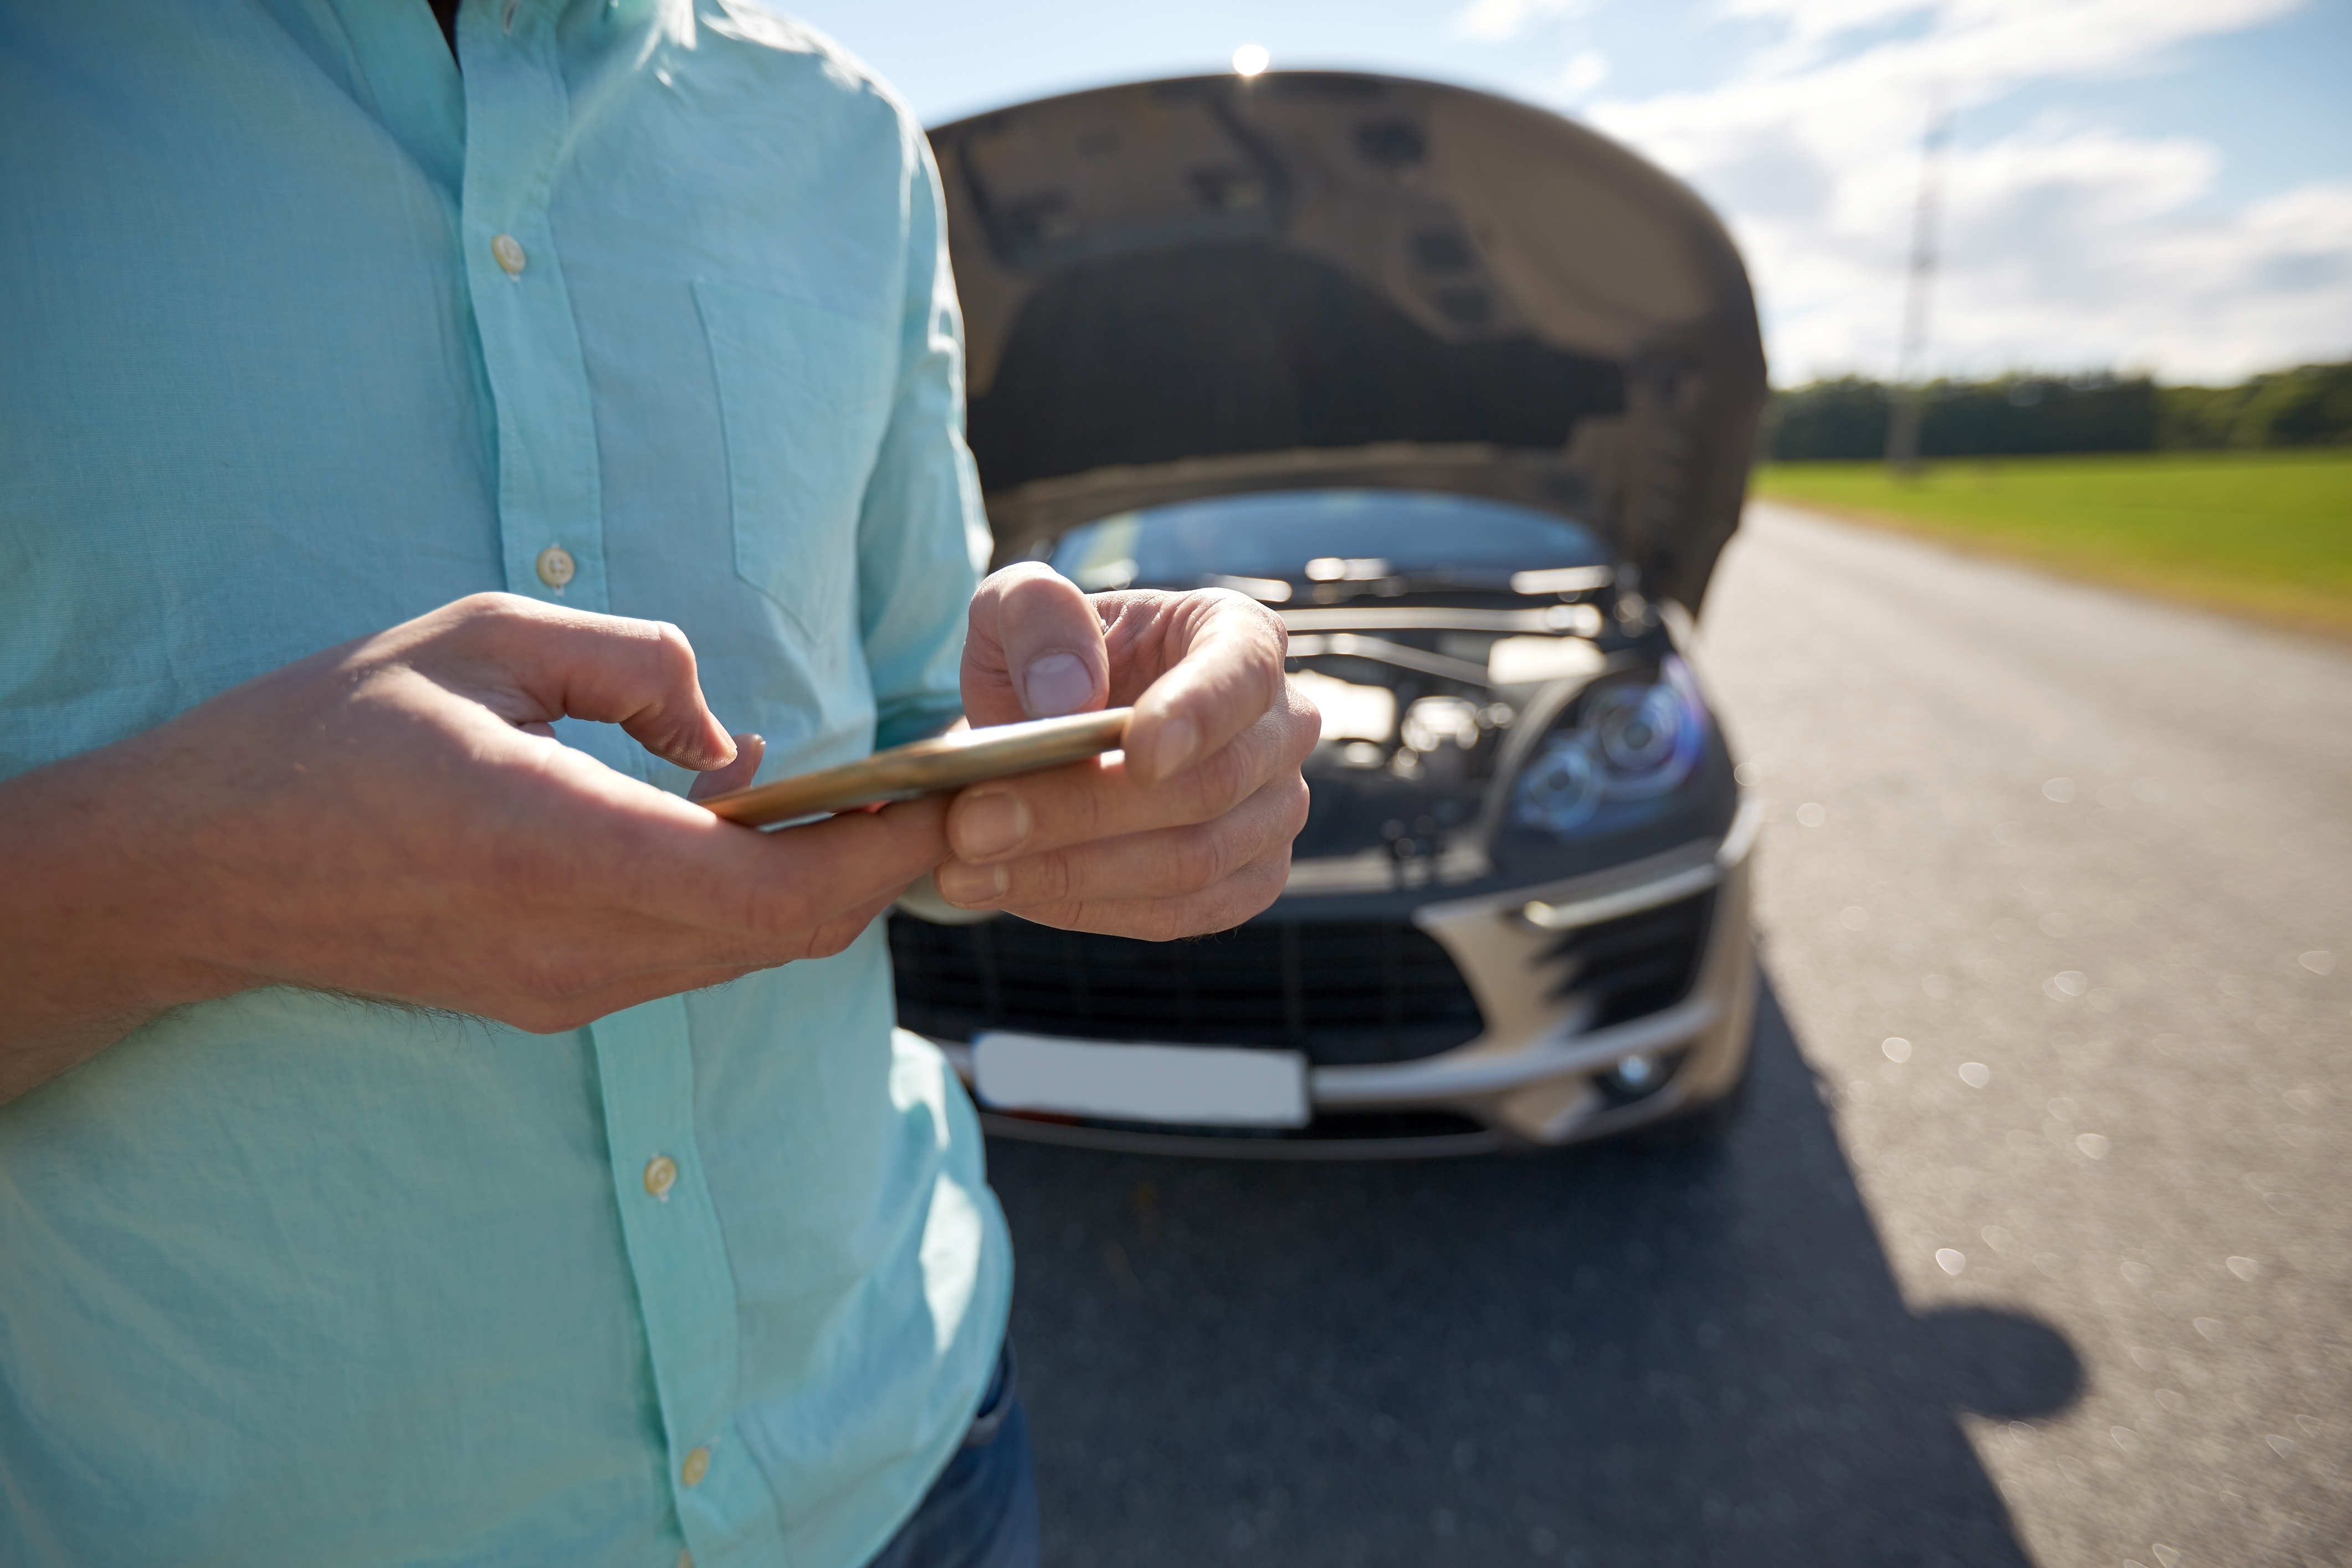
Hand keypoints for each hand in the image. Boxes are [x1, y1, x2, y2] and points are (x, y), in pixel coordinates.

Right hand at [0, 594, 950, 1098]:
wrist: (199, 869)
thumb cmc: (324, 734)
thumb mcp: (478, 638)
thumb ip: (631, 666)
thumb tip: (736, 735)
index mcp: (555, 847)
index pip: (776, 889)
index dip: (887, 849)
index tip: (956, 792)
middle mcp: (574, 945)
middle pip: (787, 936)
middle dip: (879, 865)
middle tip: (932, 787)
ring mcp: (563, 990)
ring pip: (747, 955)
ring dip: (815, 885)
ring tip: (850, 798)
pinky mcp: (549, 1002)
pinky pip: (691, 959)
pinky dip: (745, 900)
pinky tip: (736, 825)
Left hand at [936, 564, 1317, 938]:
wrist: (1057, 731)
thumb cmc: (1049, 659)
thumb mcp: (1017, 608)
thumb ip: (1035, 617)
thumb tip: (1068, 695)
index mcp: (1241, 638)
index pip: (1241, 675)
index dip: (1197, 716)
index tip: (1138, 754)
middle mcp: (1281, 728)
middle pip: (1207, 786)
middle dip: (1082, 811)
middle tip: (972, 824)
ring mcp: (1275, 813)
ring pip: (1193, 863)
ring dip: (1070, 872)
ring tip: (965, 867)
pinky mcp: (1248, 882)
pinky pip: (1176, 916)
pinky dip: (1087, 908)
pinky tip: (1012, 891)